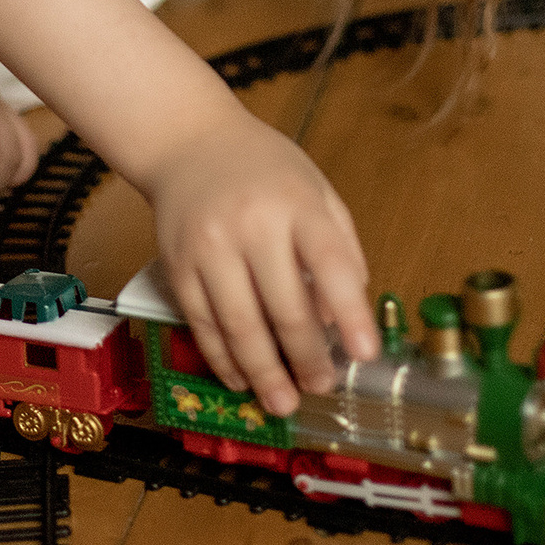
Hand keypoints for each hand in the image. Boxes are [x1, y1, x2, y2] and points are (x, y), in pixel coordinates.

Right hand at [130, 109, 376, 417]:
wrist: (188, 142)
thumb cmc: (262, 168)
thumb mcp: (316, 190)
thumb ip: (340, 248)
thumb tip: (342, 318)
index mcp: (297, 205)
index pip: (331, 265)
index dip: (351, 315)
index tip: (366, 355)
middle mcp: (252, 225)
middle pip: (283, 307)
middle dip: (307, 358)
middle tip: (321, 386)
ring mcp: (209, 247)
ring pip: (239, 325)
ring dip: (263, 372)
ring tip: (282, 402)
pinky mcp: (178, 265)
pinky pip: (202, 323)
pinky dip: (222, 358)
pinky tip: (241, 378)